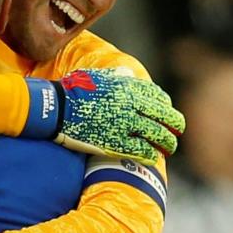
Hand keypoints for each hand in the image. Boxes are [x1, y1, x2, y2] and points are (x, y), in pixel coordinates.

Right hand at [23, 69, 184, 163]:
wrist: (56, 108)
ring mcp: (126, 124)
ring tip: (169, 149)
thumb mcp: (97, 76)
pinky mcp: (117, 142)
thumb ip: (116, 76)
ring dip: (167, 143)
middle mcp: (132, 104)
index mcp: (129, 87)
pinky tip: (152, 157)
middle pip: (166, 116)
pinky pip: (142, 150)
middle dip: (175, 126)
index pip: (160, 98)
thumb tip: (128, 74)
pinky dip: (150, 154)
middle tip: (176, 133)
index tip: (167, 114)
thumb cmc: (73, 90)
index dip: (166, 107)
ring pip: (158, 135)